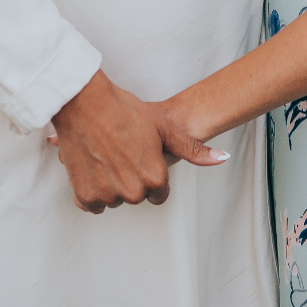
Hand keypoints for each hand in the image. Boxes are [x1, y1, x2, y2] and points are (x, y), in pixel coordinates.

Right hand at [51, 72, 228, 213]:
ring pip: (114, 199)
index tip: (142, 157)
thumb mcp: (164, 127)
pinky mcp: (85, 196)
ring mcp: (108, 196)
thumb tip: (222, 158)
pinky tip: (95, 165)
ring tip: (107, 154)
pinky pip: (93, 204)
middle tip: (124, 151)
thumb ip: (193, 149)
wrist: (85, 103)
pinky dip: (93, 189)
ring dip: (112, 184)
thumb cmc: (124, 111)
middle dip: (133, 179)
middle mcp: (133, 192)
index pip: (159, 193)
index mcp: (155, 178)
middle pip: (137, 196)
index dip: (152, 174)